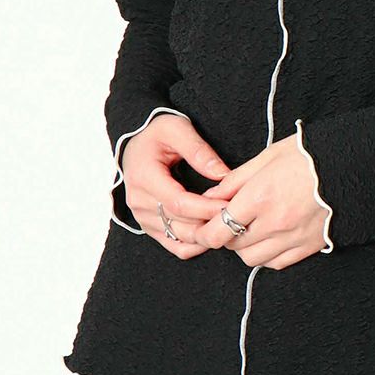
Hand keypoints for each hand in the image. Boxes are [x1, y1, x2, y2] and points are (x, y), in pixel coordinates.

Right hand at [119, 113, 232, 259]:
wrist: (137, 145)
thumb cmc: (157, 134)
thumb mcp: (176, 128)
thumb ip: (198, 150)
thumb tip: (222, 174)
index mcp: (144, 177)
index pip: (179, 203)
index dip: (207, 208)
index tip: (231, 205)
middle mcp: (140, 202)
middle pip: (181, 225)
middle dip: (212, 223)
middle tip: (238, 217)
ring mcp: (143, 217)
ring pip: (180, 239)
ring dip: (207, 236)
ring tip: (230, 225)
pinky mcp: (150, 226)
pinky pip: (174, 245)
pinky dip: (196, 245)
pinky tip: (213, 234)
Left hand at [193, 133, 328, 269]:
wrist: (352, 165)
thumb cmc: (309, 156)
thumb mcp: (267, 157)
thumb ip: (235, 180)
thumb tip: (211, 196)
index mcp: (260, 197)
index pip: (217, 230)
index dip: (204, 232)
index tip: (203, 225)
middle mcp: (274, 223)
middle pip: (232, 245)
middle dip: (224, 234)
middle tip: (229, 220)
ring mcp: (293, 238)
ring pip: (252, 259)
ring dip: (245, 247)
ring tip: (250, 230)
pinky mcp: (309, 246)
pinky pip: (277, 263)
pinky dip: (267, 256)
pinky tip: (269, 239)